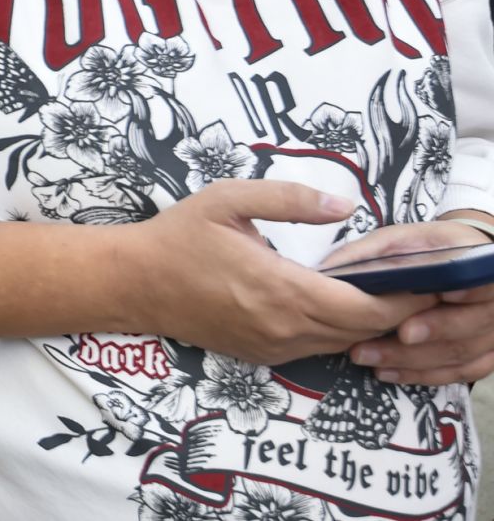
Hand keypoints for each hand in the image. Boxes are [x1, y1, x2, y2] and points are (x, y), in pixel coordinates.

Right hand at [119, 180, 436, 366]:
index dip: (403, 297)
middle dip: (396, 310)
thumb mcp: (227, 199)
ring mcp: (273, 346)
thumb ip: (289, 199)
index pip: (365, 308)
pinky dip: (340, 331)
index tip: (422, 275)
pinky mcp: (261, 355)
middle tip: (413, 280)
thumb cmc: (178, 236)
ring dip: (368, 323)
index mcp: (281, 289)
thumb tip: (344, 206)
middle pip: (364, 331)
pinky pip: (317, 349)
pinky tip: (338, 304)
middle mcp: (283, 328)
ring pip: (344, 344)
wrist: (132, 283)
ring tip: (382, 290)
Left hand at [330, 217, 493, 384]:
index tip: (430, 302)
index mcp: (479, 265)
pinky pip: (461, 373)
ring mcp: (492, 332)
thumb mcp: (401, 239)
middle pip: (469, 326)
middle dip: (428, 334)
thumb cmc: (429, 249)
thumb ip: (372, 253)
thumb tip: (329, 271)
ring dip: (414, 361)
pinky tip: (389, 373)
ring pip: (461, 354)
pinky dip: (425, 375)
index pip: (480, 284)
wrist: (465, 263)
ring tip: (370, 359)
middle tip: (386, 340)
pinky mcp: (486, 353)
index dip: (462, 294)